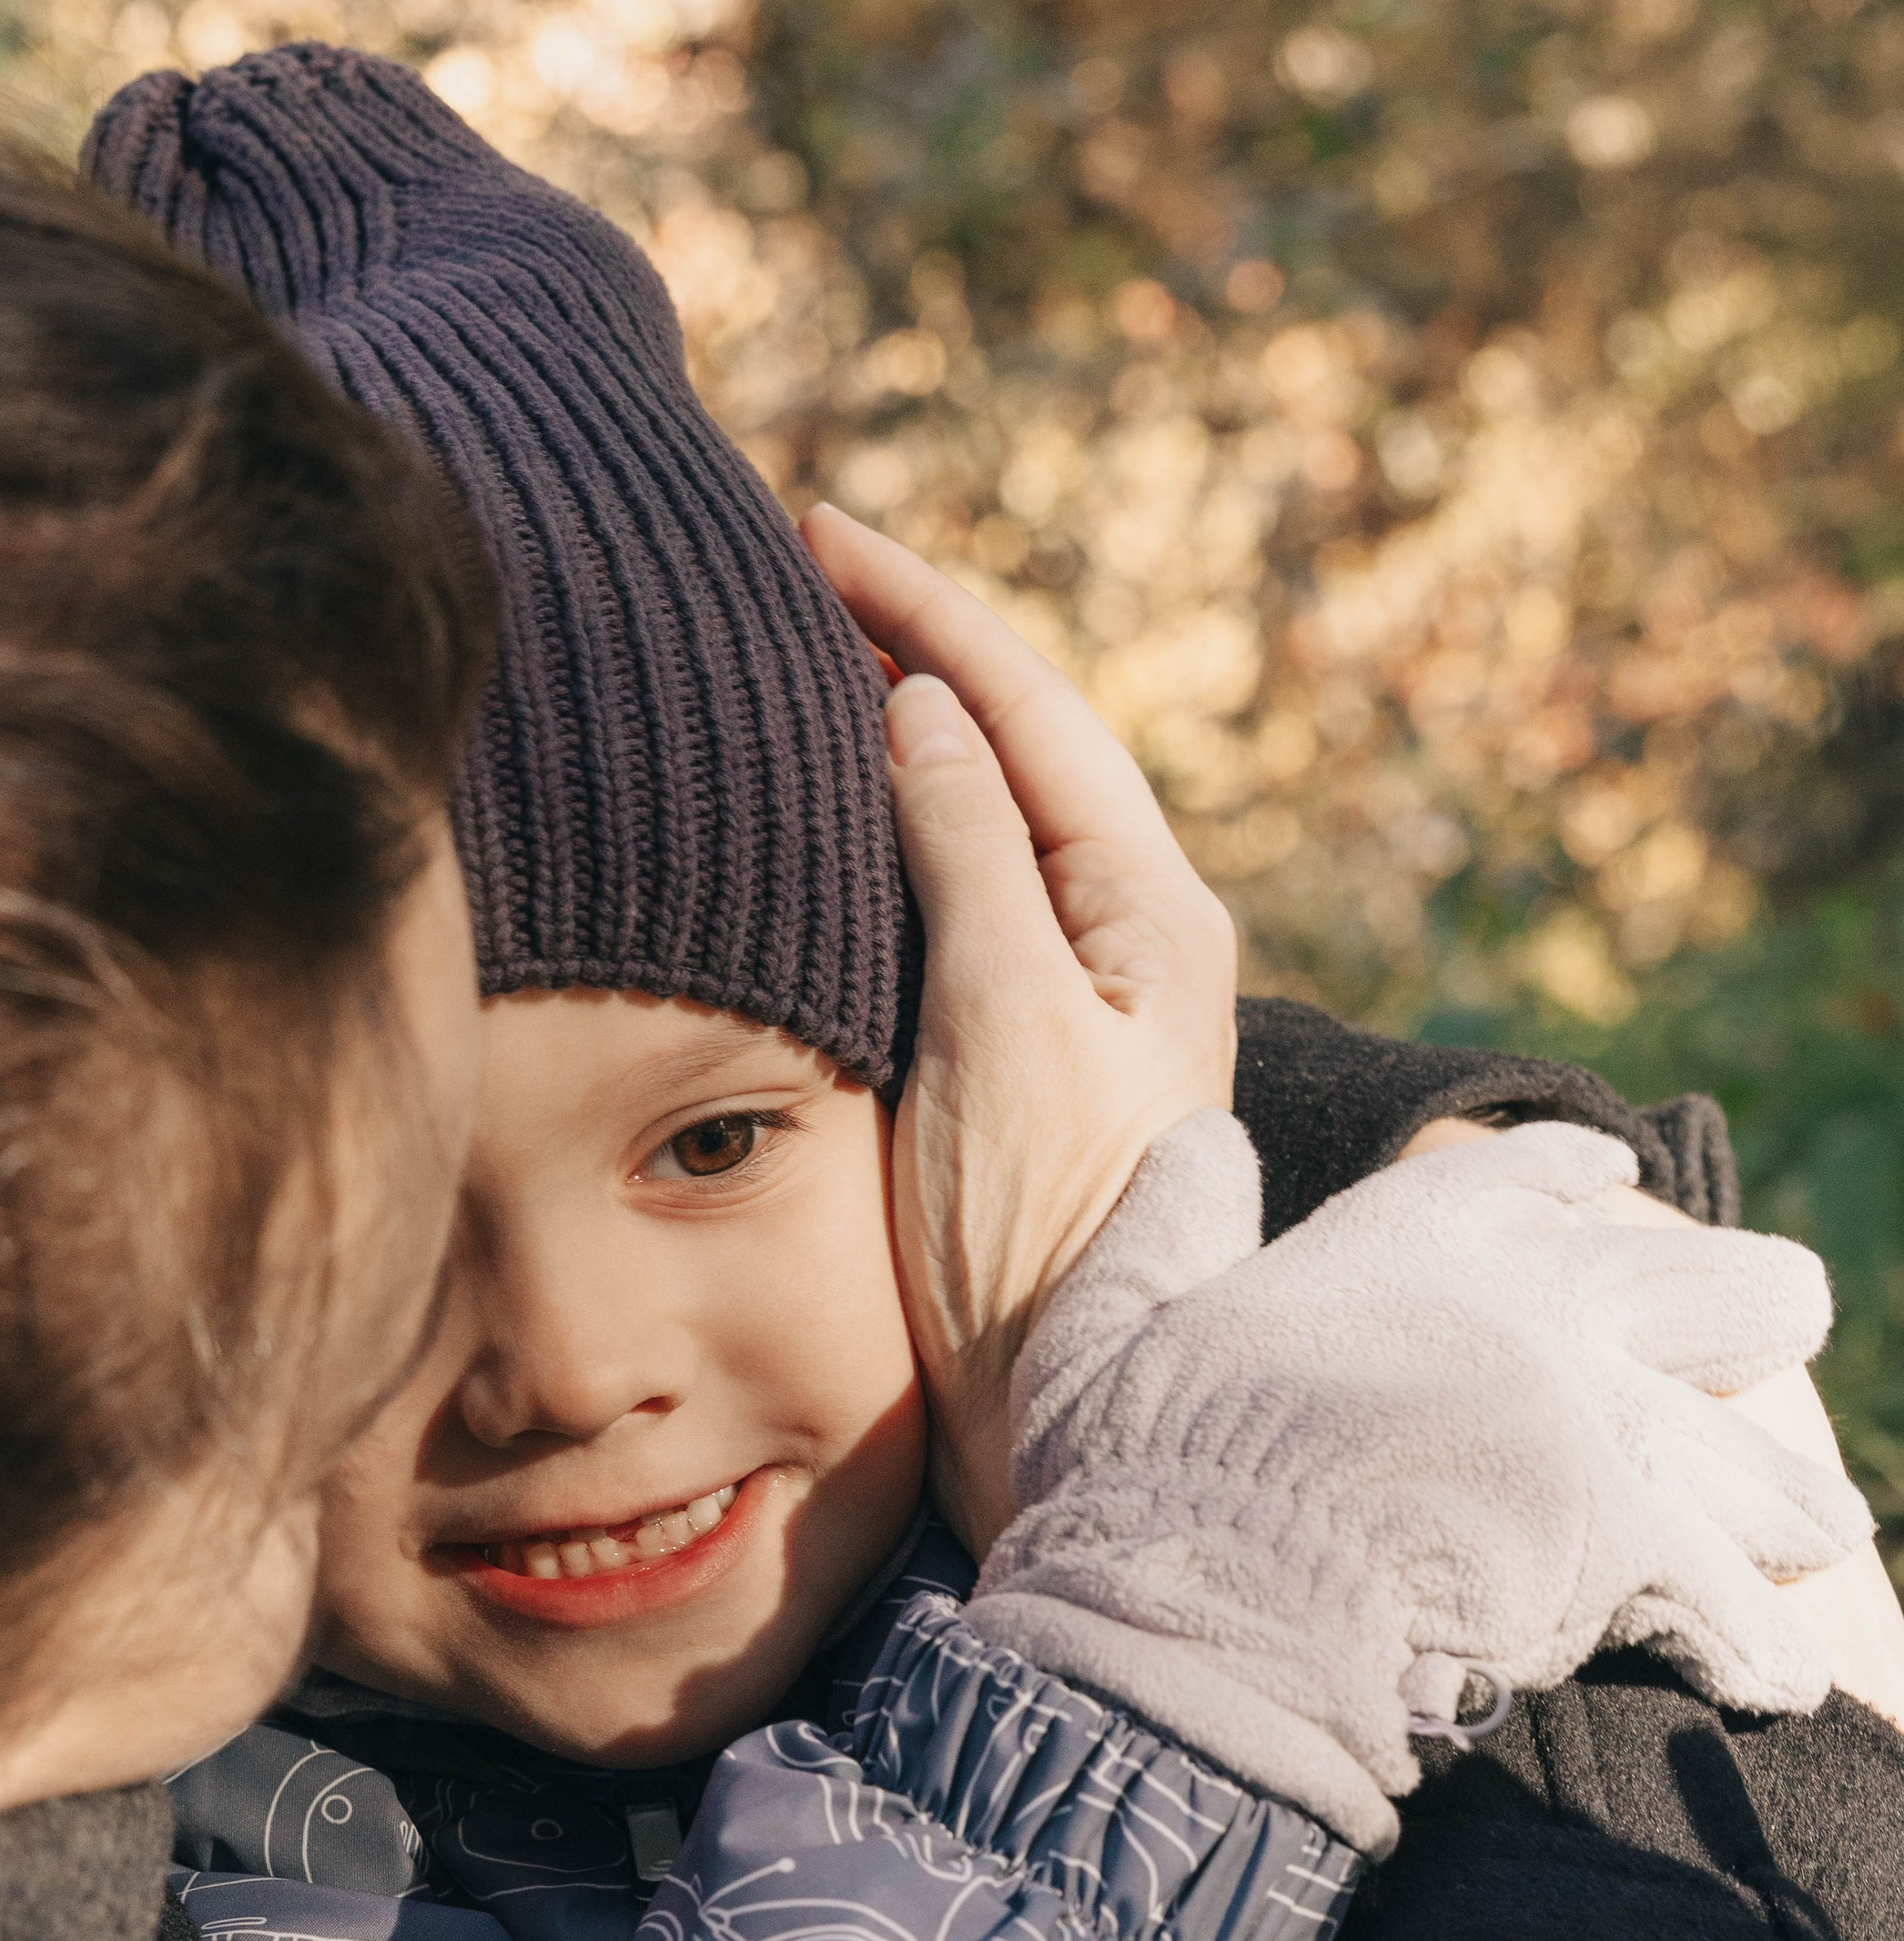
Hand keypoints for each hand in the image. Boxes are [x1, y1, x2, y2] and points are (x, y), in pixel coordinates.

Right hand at [800, 505, 1236, 1553]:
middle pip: (1014, 743)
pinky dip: (890, 822)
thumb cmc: (1037, 1235)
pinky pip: (958, 890)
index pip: (1028, 709)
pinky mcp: (1023, 1054)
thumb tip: (924, 708)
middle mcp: (1127, 936)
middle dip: (910, 641)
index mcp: (1148, 912)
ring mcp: (1077, 995)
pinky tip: (829, 802)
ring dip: (899, 722)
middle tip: (793, 560)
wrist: (1063, 1411)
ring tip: (802, 646)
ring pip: (985, 811)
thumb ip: (967, 857)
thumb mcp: (1000, 1026)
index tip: (815, 529)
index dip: (923, 608)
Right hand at [976, 1122, 1870, 1856]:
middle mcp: (1536, 1313)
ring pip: (1746, 1459)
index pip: (1525, 1180)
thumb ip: (1168, 1225)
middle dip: (1749, 1311)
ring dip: (1779, 1502)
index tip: (1611, 1180)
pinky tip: (1776, 1686)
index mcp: (1410, 1247)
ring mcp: (1598, 1429)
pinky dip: (1752, 1655)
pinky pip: (1734, 1616)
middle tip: (1781, 1325)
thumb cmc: (1139, 1482)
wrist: (1204, 1618)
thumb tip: (1203, 1140)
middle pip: (1706, 1287)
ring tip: (1823, 1529)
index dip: (1570, 1179)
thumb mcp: (1113, 1325)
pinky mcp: (1636, 1553)